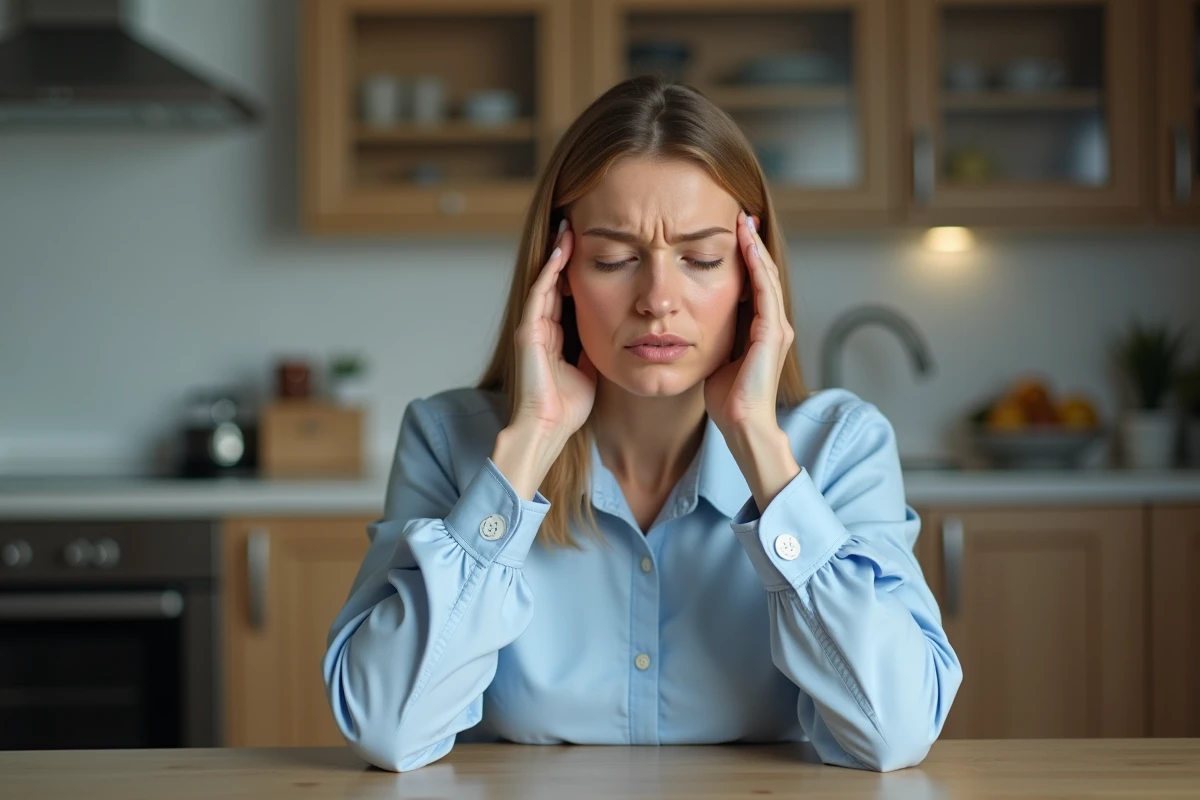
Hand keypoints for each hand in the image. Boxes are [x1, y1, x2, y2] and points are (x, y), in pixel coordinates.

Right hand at [510, 220, 597, 439]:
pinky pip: (539, 295)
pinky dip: (549, 272)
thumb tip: (613, 333)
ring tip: (567, 229)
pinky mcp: (527, 332)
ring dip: (556, 255)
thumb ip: (594, 348)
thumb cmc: (567, 407)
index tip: (590, 249)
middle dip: (564, 255)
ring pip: (544, 282)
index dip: (575, 272)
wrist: (548, 428)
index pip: (565, 296)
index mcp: (555, 337)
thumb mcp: (589, 369)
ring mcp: (532, 328)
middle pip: (553, 283)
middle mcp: (542, 328)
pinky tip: (560, 252)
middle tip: (576, 226)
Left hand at [703, 210, 794, 439]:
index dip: (744, 257)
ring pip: (767, 276)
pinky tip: (747, 246)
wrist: (742, 424)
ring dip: (755, 247)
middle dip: (751, 244)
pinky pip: (765, 291)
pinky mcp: (771, 333)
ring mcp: (775, 327)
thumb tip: (693, 322)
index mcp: (761, 329)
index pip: (754, 283)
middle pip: (764, 273)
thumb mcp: (717, 357)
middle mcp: (773, 324)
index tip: (730, 232)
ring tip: (743, 222)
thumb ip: (713, 336)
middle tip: (740, 215)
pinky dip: (757, 266)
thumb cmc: (728, 399)